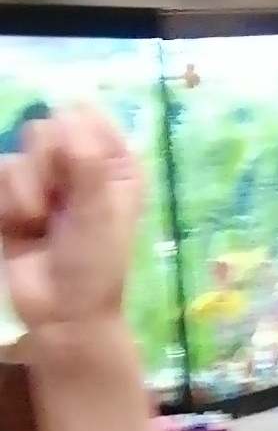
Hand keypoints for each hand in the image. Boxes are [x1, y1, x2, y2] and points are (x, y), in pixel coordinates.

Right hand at [0, 106, 143, 342]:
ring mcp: (44, 180)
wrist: (61, 315)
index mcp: (113, 162)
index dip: (72, 137)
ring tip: (38, 223)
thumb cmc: (94, 266)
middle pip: (45, 127)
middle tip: (56, 204)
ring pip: (16, 152)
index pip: (85, 115)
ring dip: (24, 191)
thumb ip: (85, 160)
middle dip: (44, 166)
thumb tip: (65, 115)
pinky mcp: (12, 198)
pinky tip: (20, 226)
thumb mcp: (99, 211)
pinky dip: (5, 203)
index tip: (77, 169)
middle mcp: (80, 164)